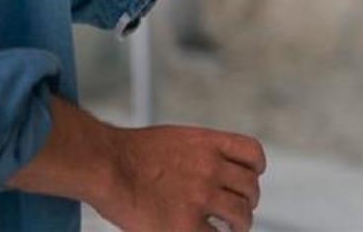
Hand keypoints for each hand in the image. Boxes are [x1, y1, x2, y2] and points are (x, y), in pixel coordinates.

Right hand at [94, 125, 264, 231]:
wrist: (107, 165)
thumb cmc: (130, 153)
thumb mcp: (176, 139)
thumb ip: (200, 152)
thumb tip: (216, 169)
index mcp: (209, 143)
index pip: (252, 154)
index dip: (256, 169)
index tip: (251, 177)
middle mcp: (211, 167)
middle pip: (250, 187)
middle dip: (248, 200)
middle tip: (239, 209)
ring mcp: (202, 196)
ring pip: (242, 214)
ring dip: (240, 224)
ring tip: (232, 228)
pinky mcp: (187, 224)